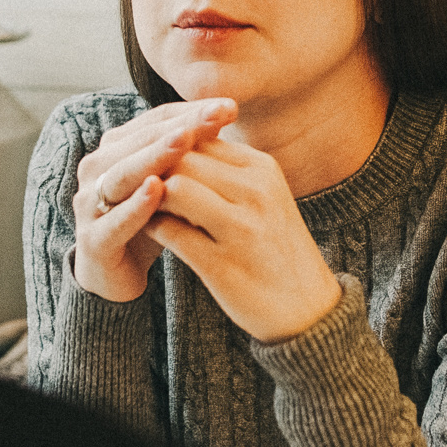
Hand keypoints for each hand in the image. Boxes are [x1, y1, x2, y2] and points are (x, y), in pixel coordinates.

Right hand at [70, 99, 235, 302]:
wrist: (118, 277)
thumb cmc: (151, 222)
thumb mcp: (175, 184)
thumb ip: (191, 153)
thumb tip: (225, 113)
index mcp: (117, 149)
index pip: (156, 121)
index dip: (192, 112)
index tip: (230, 107)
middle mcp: (98, 169)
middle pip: (141, 140)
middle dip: (181, 126)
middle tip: (215, 115)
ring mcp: (90, 203)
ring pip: (124, 173)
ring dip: (155, 156)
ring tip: (186, 140)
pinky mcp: (92, 240)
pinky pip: (115, 219)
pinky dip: (135, 204)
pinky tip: (158, 191)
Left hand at [145, 136, 342, 343]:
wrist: (308, 309)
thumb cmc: (275, 249)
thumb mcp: (262, 198)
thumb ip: (224, 173)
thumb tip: (175, 148)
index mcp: (262, 170)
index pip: (201, 138)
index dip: (170, 149)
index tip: (154, 164)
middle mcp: (255, 192)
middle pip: (184, 157)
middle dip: (155, 169)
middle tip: (138, 185)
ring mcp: (241, 228)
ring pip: (174, 188)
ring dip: (152, 198)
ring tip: (148, 208)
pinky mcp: (222, 264)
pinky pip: (171, 232)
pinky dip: (153, 228)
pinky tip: (152, 232)